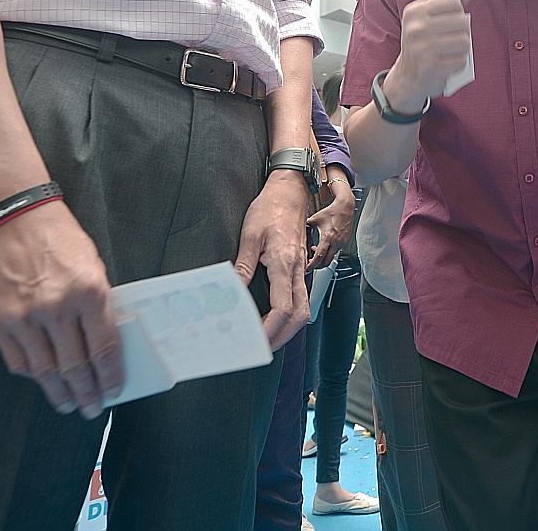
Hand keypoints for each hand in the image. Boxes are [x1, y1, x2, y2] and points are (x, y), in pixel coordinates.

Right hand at [0, 202, 122, 418]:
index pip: (104, 349)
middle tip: (91, 409)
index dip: (110, 377)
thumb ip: (98, 305)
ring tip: (68, 405)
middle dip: (86, 393)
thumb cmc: (59, 238)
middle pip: (75, 367)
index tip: (113, 391)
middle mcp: (57, 308)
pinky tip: (42, 380)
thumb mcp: (92, 266)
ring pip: (45, 371)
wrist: (12, 216)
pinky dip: (32, 375)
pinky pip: (17, 360)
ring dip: (59, 393)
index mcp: (89, 292)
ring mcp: (25, 317)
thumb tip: (103, 345)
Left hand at [235, 169, 311, 349]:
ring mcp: (302, 268)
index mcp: (285, 262)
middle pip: (299, 315)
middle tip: (260, 348)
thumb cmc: (270, 208)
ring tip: (266, 338)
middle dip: (282, 336)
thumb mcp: (249, 234)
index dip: (270, 329)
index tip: (254, 339)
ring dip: (288, 328)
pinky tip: (274, 317)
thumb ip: (243, 266)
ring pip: (304, 308)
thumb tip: (234, 293)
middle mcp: (298, 269)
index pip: (283, 308)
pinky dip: (290, 315)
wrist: (291, 190)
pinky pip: (301, 297)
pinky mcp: (301, 266)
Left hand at [306, 179, 355, 269]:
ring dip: (323, 258)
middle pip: (326, 262)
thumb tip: (298, 230)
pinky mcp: (345, 241)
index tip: (307, 268)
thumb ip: (306, 226)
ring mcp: (342, 243)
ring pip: (332, 257)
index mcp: (327, 238)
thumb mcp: (315, 219)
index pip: (319, 257)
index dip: (312, 265)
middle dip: (318, 266)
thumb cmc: (331, 211)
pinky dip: (329, 252)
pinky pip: (336, 251)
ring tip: (316, 253)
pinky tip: (325, 245)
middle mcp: (336, 242)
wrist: (345, 207)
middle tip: (311, 265)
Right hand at [384, 0, 475, 110]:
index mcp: (415, 11)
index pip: (453, 2)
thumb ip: (450, 0)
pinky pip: (461, 61)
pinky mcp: (431, 67)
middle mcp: (416, 27)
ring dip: (462, 49)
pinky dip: (459, 64)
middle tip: (450, 40)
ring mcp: (422, 48)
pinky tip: (448, 64)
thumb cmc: (423, 42)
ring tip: (451, 52)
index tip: (449, 22)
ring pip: (464, 41)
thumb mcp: (430, 17)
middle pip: (462, 22)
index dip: (458, 12)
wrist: (407, 76)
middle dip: (462, 32)